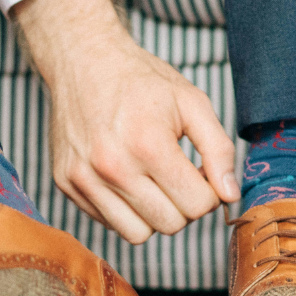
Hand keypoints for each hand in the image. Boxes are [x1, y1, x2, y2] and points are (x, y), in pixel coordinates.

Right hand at [11, 0, 239, 242]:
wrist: (84, 60)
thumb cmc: (142, 80)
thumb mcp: (192, 102)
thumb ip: (219, 150)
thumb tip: (229, 195)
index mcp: (148, 145)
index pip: (197, 206)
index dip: (209, 192)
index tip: (200, 171)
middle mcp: (112, 168)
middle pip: (170, 225)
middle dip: (183, 205)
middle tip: (178, 175)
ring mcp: (84, 179)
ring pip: (138, 235)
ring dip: (154, 214)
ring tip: (153, 180)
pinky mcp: (66, 184)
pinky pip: (108, 223)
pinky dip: (124, 209)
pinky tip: (127, 177)